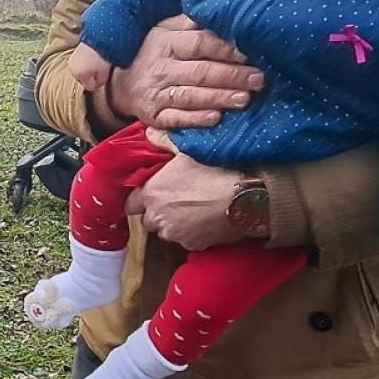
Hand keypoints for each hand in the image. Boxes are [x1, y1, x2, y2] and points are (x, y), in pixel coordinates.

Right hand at [68, 42, 114, 91]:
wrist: (99, 38)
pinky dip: (85, 65)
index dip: (97, 84)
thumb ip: (99, 82)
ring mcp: (72, 61)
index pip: (88, 86)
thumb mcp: (104, 73)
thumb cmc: (101, 57)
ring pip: (80, 72)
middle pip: (83, 79)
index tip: (103, 78)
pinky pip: (80, 65)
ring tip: (96, 65)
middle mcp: (72, 69)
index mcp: (78, 75)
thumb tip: (97, 85)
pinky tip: (92, 60)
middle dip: (90, 78)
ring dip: (87, 71)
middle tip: (100, 72)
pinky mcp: (73, 54)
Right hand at [107, 15, 263, 128]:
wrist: (118, 84)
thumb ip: (190, 23)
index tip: (248, 53)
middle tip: (259, 79)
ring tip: (245, 99)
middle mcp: (162, 68)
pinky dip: (196, 119)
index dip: (225, 48)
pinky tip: (216, 118)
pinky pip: (176, 119)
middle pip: (200, 72)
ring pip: (191, 96)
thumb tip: (222, 12)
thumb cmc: (152, 52)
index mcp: (167, 42)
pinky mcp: (155, 116)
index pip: (199, 43)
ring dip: (219, 98)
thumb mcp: (164, 29)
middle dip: (232, 76)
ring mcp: (157, 94)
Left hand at [125, 153, 247, 250]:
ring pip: (168, 232)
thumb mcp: (188, 148)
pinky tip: (208, 219)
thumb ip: (164, 142)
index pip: (131, 203)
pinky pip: (188, 241)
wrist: (247, 195)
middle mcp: (158, 216)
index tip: (152, 193)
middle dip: (159, 212)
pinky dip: (194, 233)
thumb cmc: (217, 168)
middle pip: (150, 220)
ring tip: (196, 208)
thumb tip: (150, 133)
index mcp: (152, 192)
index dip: (141, 198)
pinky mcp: (193, 245)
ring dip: (176, 224)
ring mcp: (176, 234)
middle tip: (178, 199)